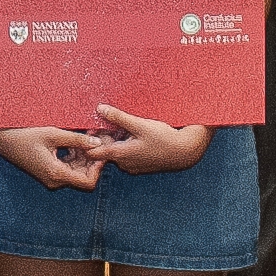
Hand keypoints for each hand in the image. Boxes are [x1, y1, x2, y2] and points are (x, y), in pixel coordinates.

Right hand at [0, 124, 104, 190]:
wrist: (3, 139)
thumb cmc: (25, 134)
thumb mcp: (53, 134)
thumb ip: (77, 139)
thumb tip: (97, 143)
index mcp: (56, 172)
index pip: (88, 182)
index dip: (98, 168)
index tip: (100, 151)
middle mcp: (54, 179)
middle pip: (84, 177)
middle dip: (92, 161)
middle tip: (97, 142)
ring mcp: (51, 177)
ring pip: (76, 172)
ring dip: (84, 158)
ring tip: (86, 139)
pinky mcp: (48, 172)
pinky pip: (68, 168)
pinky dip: (74, 158)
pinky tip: (74, 143)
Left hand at [90, 103, 211, 173]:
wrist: (186, 152)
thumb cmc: (163, 138)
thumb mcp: (139, 124)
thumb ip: (118, 117)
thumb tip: (99, 108)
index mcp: (120, 155)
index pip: (92, 153)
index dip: (90, 140)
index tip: (94, 126)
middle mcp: (124, 164)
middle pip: (104, 150)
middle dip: (105, 136)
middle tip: (110, 121)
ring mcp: (132, 167)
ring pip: (116, 152)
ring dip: (116, 139)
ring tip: (126, 126)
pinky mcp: (140, 166)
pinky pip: (127, 155)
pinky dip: (126, 145)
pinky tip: (136, 134)